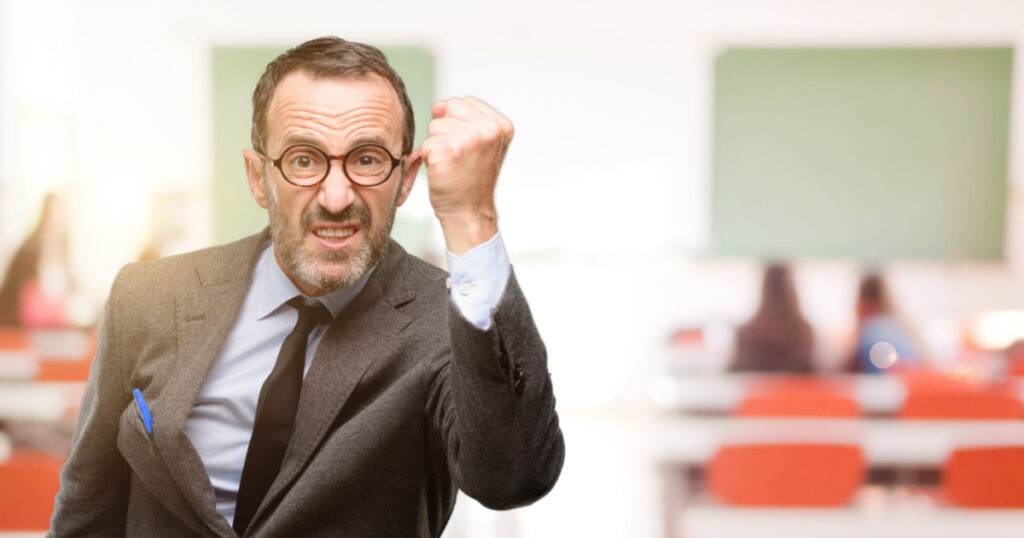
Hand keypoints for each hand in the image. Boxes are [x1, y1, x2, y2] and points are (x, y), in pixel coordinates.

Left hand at [421, 97, 513, 254]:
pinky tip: (444, 173)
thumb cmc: (472, 182)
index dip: (458, 124)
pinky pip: (425, 144)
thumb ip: (464, 120)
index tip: (468, 150)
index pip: (463, 103)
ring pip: (434, 126)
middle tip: (459, 157)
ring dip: (437, 146)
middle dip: (446, 131)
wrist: (470, 214)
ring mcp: (469, 139)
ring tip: (452, 165)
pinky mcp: (448, 151)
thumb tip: (438, 106)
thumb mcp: (481, 145)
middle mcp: (489, 130)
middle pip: (448, 108)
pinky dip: (429, 159)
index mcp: (501, 126)